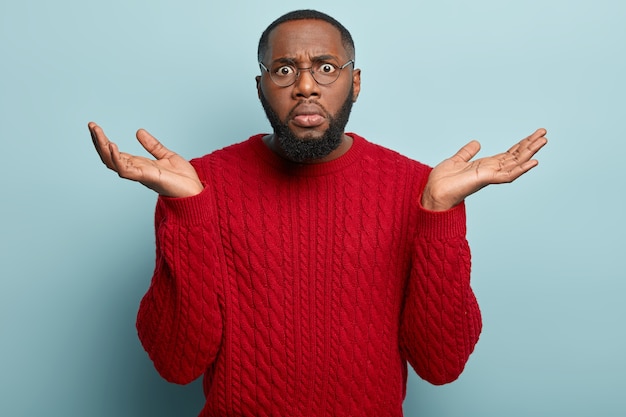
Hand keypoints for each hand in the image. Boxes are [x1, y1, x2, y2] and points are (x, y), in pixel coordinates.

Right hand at [88, 122, 202, 197]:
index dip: (104, 141)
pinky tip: (113, 146)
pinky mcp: (147, 178)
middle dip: (98, 142)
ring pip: (113, 163)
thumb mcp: (167, 155)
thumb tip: (138, 131)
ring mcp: (140, 175)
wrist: (196, 191)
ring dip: (103, 147)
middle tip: (91, 125)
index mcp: (139, 165)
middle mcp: (136, 170)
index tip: (95, 127)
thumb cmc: (183, 178)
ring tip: (97, 132)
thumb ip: (152, 145)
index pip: (115, 153)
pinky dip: (117, 159)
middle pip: (109, 157)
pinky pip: (126, 170)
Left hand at [421, 128, 547, 210]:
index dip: (521, 145)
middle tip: (544, 133)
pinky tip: (533, 162)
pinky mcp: (486, 179)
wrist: (433, 192)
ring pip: (516, 163)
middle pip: (516, 157)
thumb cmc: (442, 180)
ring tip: (543, 141)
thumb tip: (477, 142)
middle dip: (530, 145)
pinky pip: (508, 174)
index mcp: (485, 166)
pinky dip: (521, 168)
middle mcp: (491, 171)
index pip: (508, 154)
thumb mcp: (457, 160)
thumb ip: (467, 152)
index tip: (533, 135)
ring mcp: (490, 175)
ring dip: (530, 152)